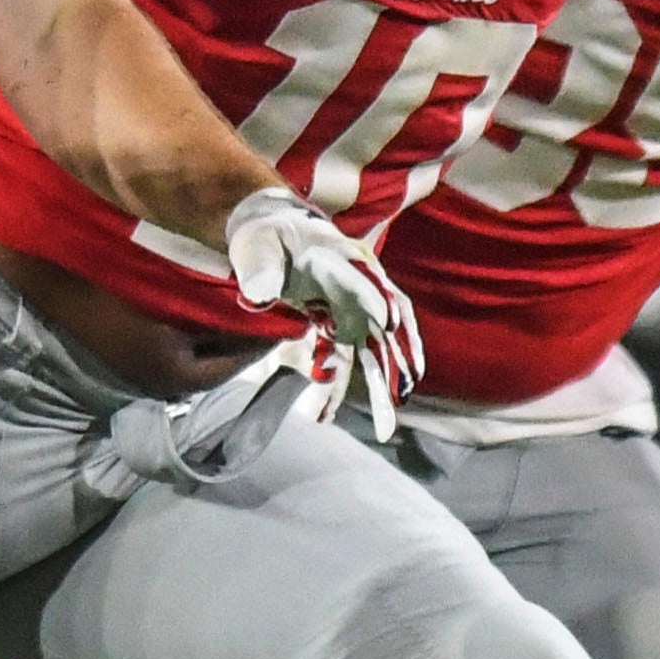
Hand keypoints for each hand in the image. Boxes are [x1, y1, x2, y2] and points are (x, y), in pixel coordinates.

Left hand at [224, 189, 425, 429]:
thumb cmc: (265, 238)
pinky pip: (346, 358)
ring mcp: (352, 308)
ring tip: (385, 422)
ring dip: (382, 382)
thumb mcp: (258, 247)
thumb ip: (260, 269)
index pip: (366, 282)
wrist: (267, 236)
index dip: (377, 301)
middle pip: (384, 322)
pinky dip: (339, 385)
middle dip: (395, 358)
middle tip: (401, 393)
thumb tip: (258, 297)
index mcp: (342, 259)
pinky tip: (328, 413)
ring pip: (373, 347)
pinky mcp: (339, 324)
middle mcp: (357, 285)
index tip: (388, 324)